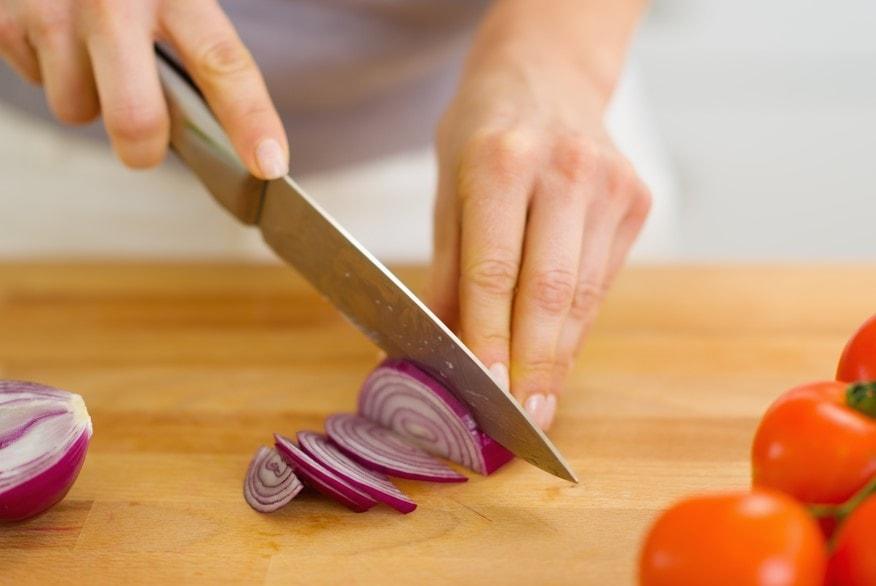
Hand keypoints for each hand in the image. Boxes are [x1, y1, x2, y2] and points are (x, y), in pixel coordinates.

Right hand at [0, 0, 286, 177]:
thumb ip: (194, 43)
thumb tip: (228, 131)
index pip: (223, 63)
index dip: (251, 120)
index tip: (270, 165)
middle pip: (137, 119)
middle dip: (143, 150)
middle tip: (146, 142)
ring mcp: (54, 9)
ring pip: (78, 110)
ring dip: (88, 99)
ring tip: (89, 53)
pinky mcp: (6, 18)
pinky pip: (36, 83)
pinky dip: (49, 71)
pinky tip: (56, 35)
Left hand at [430, 60, 650, 429]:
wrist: (548, 74)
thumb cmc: (484, 132)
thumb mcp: (448, 188)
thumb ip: (450, 273)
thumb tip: (435, 349)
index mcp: (502, 161)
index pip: (496, 271)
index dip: (491, 339)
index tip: (486, 392)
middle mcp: (565, 169)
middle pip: (551, 292)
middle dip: (536, 365)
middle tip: (526, 420)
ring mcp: (610, 184)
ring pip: (584, 294)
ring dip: (561, 355)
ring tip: (541, 401)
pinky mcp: (636, 200)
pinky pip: (603, 281)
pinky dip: (578, 325)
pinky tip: (560, 353)